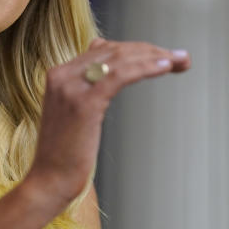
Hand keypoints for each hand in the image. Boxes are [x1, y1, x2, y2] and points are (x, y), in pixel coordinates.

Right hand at [27, 38, 190, 204]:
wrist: (49, 179)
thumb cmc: (65, 154)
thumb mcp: (73, 114)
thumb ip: (87, 92)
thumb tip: (110, 78)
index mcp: (59, 75)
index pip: (103, 49)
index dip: (136, 49)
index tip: (162, 56)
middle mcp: (63, 75)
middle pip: (114, 50)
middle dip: (150, 50)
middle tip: (179, 57)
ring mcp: (71, 87)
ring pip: (119, 59)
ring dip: (154, 56)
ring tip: (180, 60)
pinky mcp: (85, 103)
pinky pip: (120, 75)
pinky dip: (145, 67)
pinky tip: (164, 67)